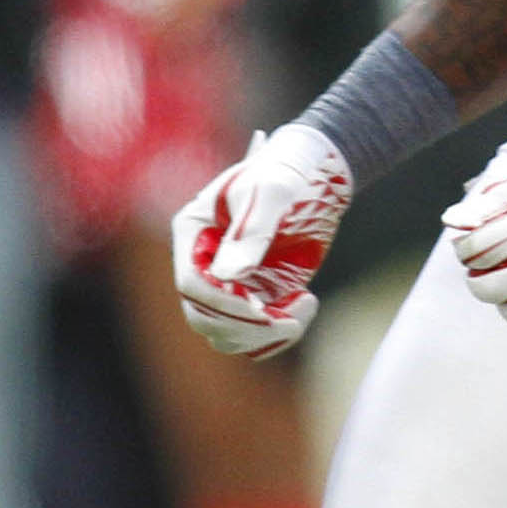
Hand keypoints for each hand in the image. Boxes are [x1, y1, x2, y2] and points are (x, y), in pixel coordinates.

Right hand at [174, 122, 352, 356]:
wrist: (315, 175)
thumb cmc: (287, 172)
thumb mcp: (272, 193)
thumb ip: (251, 232)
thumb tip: (228, 275)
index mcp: (194, 233)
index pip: (192, 284)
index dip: (223, 304)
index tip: (262, 309)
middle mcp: (204, 263)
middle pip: (204, 318)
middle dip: (246, 327)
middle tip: (290, 320)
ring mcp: (229, 284)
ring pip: (228, 334)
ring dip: (266, 334)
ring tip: (305, 303)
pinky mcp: (255, 296)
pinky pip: (255, 335)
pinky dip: (279, 334)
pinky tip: (306, 302)